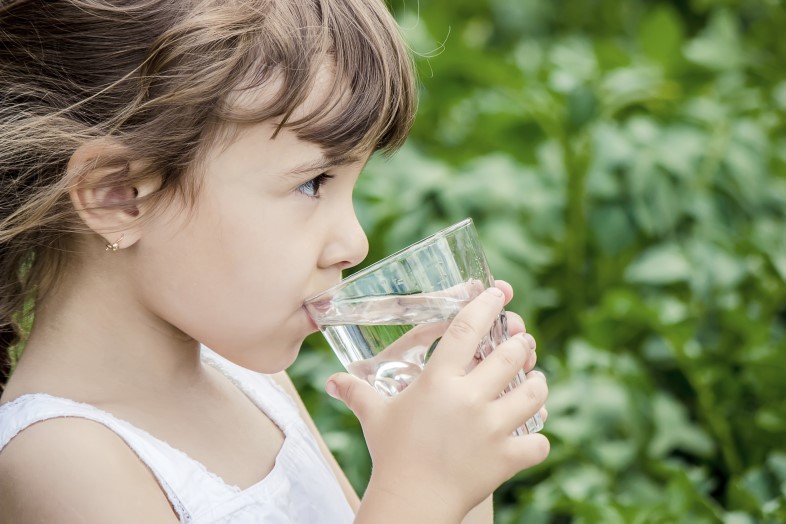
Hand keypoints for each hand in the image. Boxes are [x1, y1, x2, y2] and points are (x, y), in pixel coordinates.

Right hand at [326, 281, 548, 521]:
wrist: (411, 501)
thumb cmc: (392, 454)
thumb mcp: (375, 416)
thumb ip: (356, 392)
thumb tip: (331, 381)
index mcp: (439, 381)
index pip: (467, 328)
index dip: (486, 305)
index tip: (498, 294)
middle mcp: (470, 398)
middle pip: (512, 354)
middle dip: (521, 345)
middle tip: (520, 345)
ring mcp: (493, 427)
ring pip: (534, 392)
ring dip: (537, 383)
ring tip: (534, 381)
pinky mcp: (508, 457)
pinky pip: (539, 441)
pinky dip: (538, 438)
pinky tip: (531, 434)